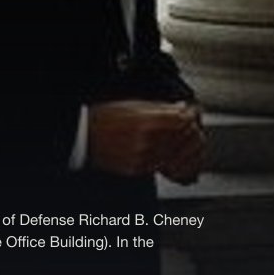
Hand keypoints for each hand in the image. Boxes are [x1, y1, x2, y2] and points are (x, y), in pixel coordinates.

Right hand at [87, 100, 201, 176]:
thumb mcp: (134, 104)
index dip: (190, 117)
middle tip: (190, 125)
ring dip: (181, 146)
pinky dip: (169, 157)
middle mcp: (146, 141)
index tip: (190, 114)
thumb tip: (182, 107)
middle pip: (182, 138)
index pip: (182, 121)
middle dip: (189, 131)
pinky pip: (163, 165)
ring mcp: (143, 157)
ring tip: (178, 138)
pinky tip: (166, 149)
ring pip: (175, 154)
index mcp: (146, 121)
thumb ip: (161, 108)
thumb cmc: (105, 117)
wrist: (83, 137)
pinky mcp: (138, 169)